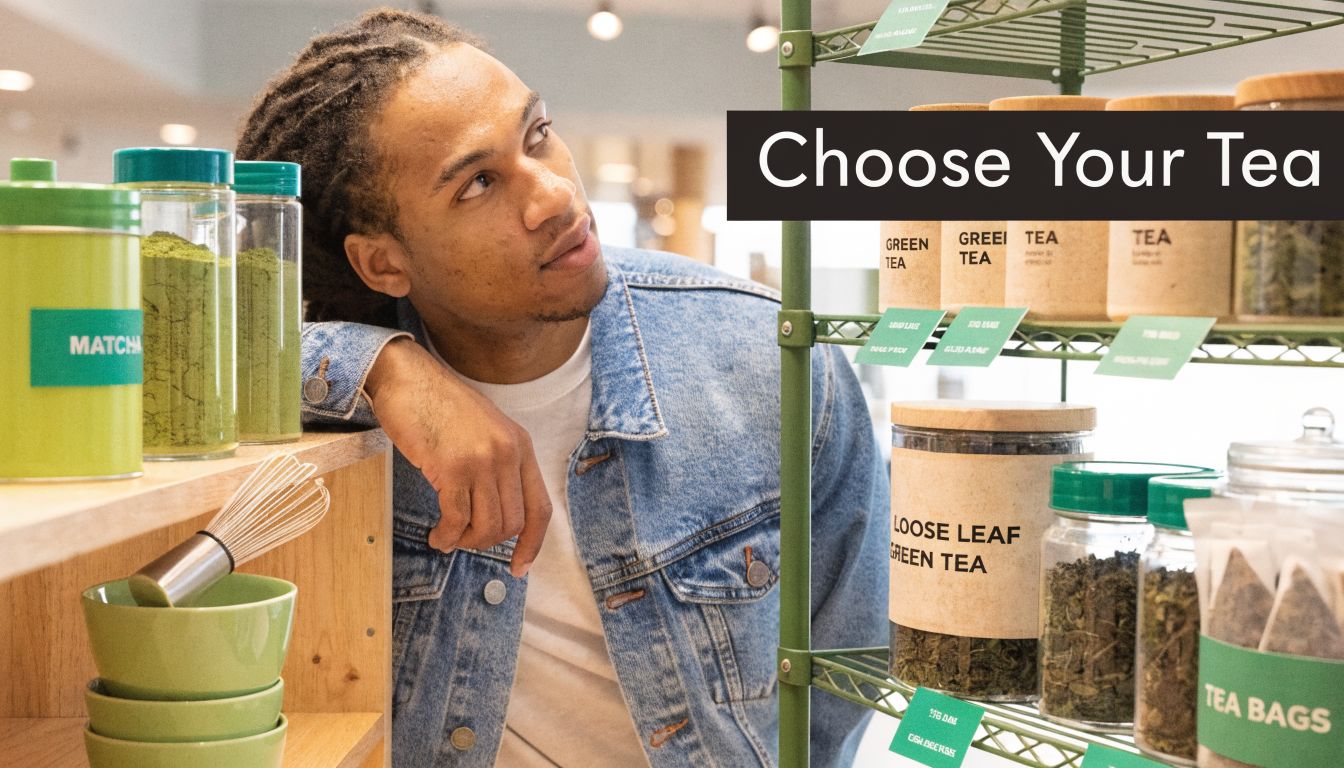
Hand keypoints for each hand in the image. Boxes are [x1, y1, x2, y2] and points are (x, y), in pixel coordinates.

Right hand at [365, 337, 550, 577]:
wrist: (408, 378)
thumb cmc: (440, 406)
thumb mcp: (485, 431)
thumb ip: (498, 465)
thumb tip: (496, 512)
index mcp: (521, 446)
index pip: (540, 508)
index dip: (533, 543)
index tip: (520, 566)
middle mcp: (508, 454)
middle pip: (512, 523)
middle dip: (486, 542)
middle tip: (462, 539)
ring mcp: (482, 460)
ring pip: (486, 526)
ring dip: (464, 541)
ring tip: (446, 537)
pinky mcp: (452, 467)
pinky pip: (456, 519)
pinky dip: (446, 535)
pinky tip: (436, 534)